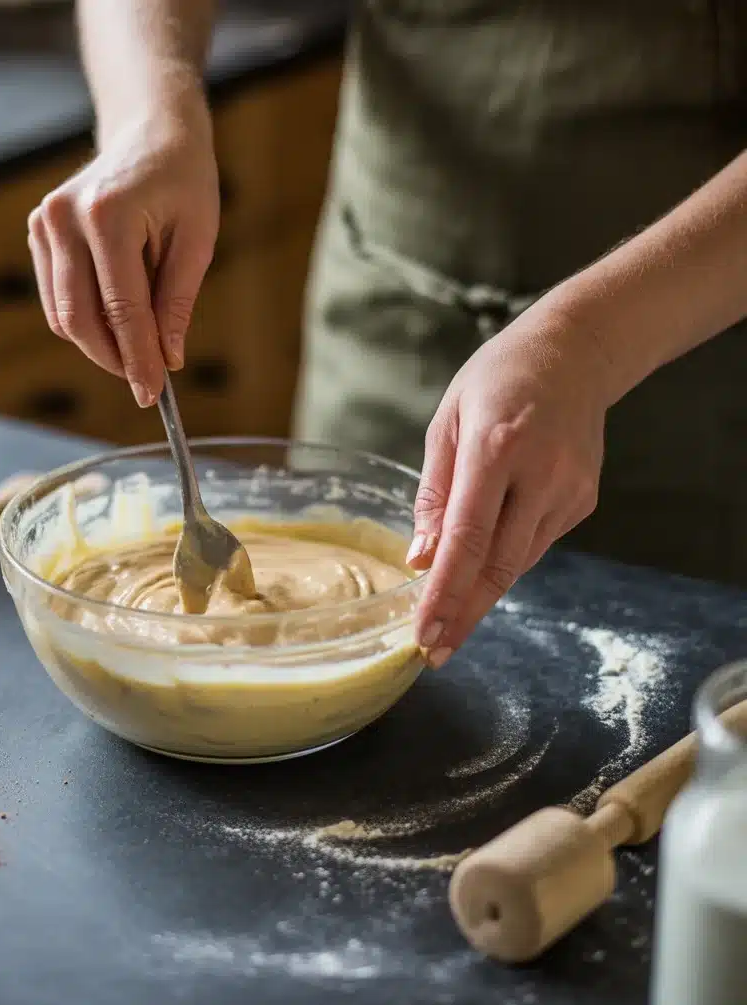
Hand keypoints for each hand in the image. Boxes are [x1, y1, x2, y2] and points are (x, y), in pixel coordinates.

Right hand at [27, 100, 218, 406]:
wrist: (150, 134)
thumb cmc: (183, 182)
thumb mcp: (197, 240)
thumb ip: (176, 303)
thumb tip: (167, 361)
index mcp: (108, 215)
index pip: (121, 308)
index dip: (137, 358)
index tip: (153, 395)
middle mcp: (64, 218)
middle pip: (79, 318)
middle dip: (113, 360)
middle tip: (146, 383)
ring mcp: (44, 224)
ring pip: (62, 315)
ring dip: (99, 345)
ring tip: (139, 349)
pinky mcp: (38, 233)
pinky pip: (56, 299)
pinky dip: (86, 321)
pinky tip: (117, 320)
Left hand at [407, 304, 612, 667]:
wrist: (577, 352)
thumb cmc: (497, 379)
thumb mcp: (447, 423)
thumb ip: (433, 493)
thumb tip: (420, 558)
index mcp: (496, 447)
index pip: (467, 539)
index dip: (446, 595)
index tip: (426, 634)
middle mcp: (540, 474)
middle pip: (498, 566)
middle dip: (463, 615)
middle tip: (433, 652)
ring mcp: (570, 490)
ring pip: (517, 562)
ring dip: (481, 596)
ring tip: (447, 623)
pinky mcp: (584, 500)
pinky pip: (534, 544)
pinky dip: (503, 561)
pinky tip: (481, 566)